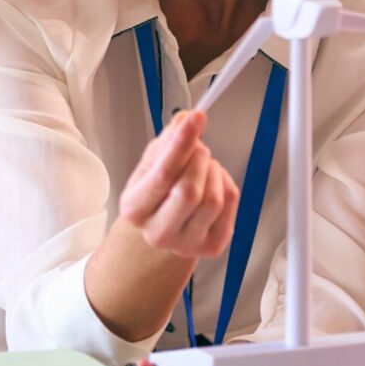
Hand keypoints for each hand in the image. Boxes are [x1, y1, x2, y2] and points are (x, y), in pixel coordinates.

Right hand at [117, 110, 238, 259]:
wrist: (164, 226)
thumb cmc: (157, 192)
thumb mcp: (151, 163)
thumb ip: (167, 142)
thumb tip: (185, 120)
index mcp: (135, 209)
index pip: (162, 174)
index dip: (182, 143)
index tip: (196, 118)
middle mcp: (157, 233)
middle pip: (189, 191)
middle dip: (199, 159)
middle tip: (198, 148)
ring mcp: (186, 245)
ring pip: (213, 198)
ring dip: (213, 170)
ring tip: (204, 166)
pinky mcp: (212, 247)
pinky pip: (230, 203)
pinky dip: (225, 183)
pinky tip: (213, 182)